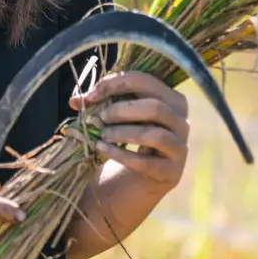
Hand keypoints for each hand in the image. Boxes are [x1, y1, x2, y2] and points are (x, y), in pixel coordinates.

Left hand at [70, 71, 189, 192]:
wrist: (141, 177)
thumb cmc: (131, 137)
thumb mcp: (121, 116)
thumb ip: (101, 103)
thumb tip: (75, 100)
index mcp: (172, 98)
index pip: (146, 81)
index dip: (115, 84)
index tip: (90, 95)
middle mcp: (182, 120)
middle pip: (155, 106)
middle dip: (122, 110)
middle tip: (100, 117)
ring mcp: (180, 147)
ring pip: (155, 135)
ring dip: (123, 133)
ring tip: (101, 135)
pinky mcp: (172, 171)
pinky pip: (146, 162)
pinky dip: (120, 154)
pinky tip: (102, 149)